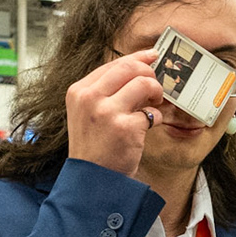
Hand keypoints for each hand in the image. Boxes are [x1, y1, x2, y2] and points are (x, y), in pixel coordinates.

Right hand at [66, 48, 161, 176]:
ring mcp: (106, 112)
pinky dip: (156, 119)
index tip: (153, 55)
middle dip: (149, 74)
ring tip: (154, 106)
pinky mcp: (125, 128)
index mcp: (79, 91)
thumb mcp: (88, 113)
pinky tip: (148, 128)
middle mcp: (89, 98)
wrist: (92, 180)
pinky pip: (152, 113)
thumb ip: (107, 91)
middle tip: (155, 89)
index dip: (138, 57)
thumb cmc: (94, 147)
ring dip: (156, 93)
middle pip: (130, 67)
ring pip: (144, 84)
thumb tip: (140, 66)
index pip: (113, 63)